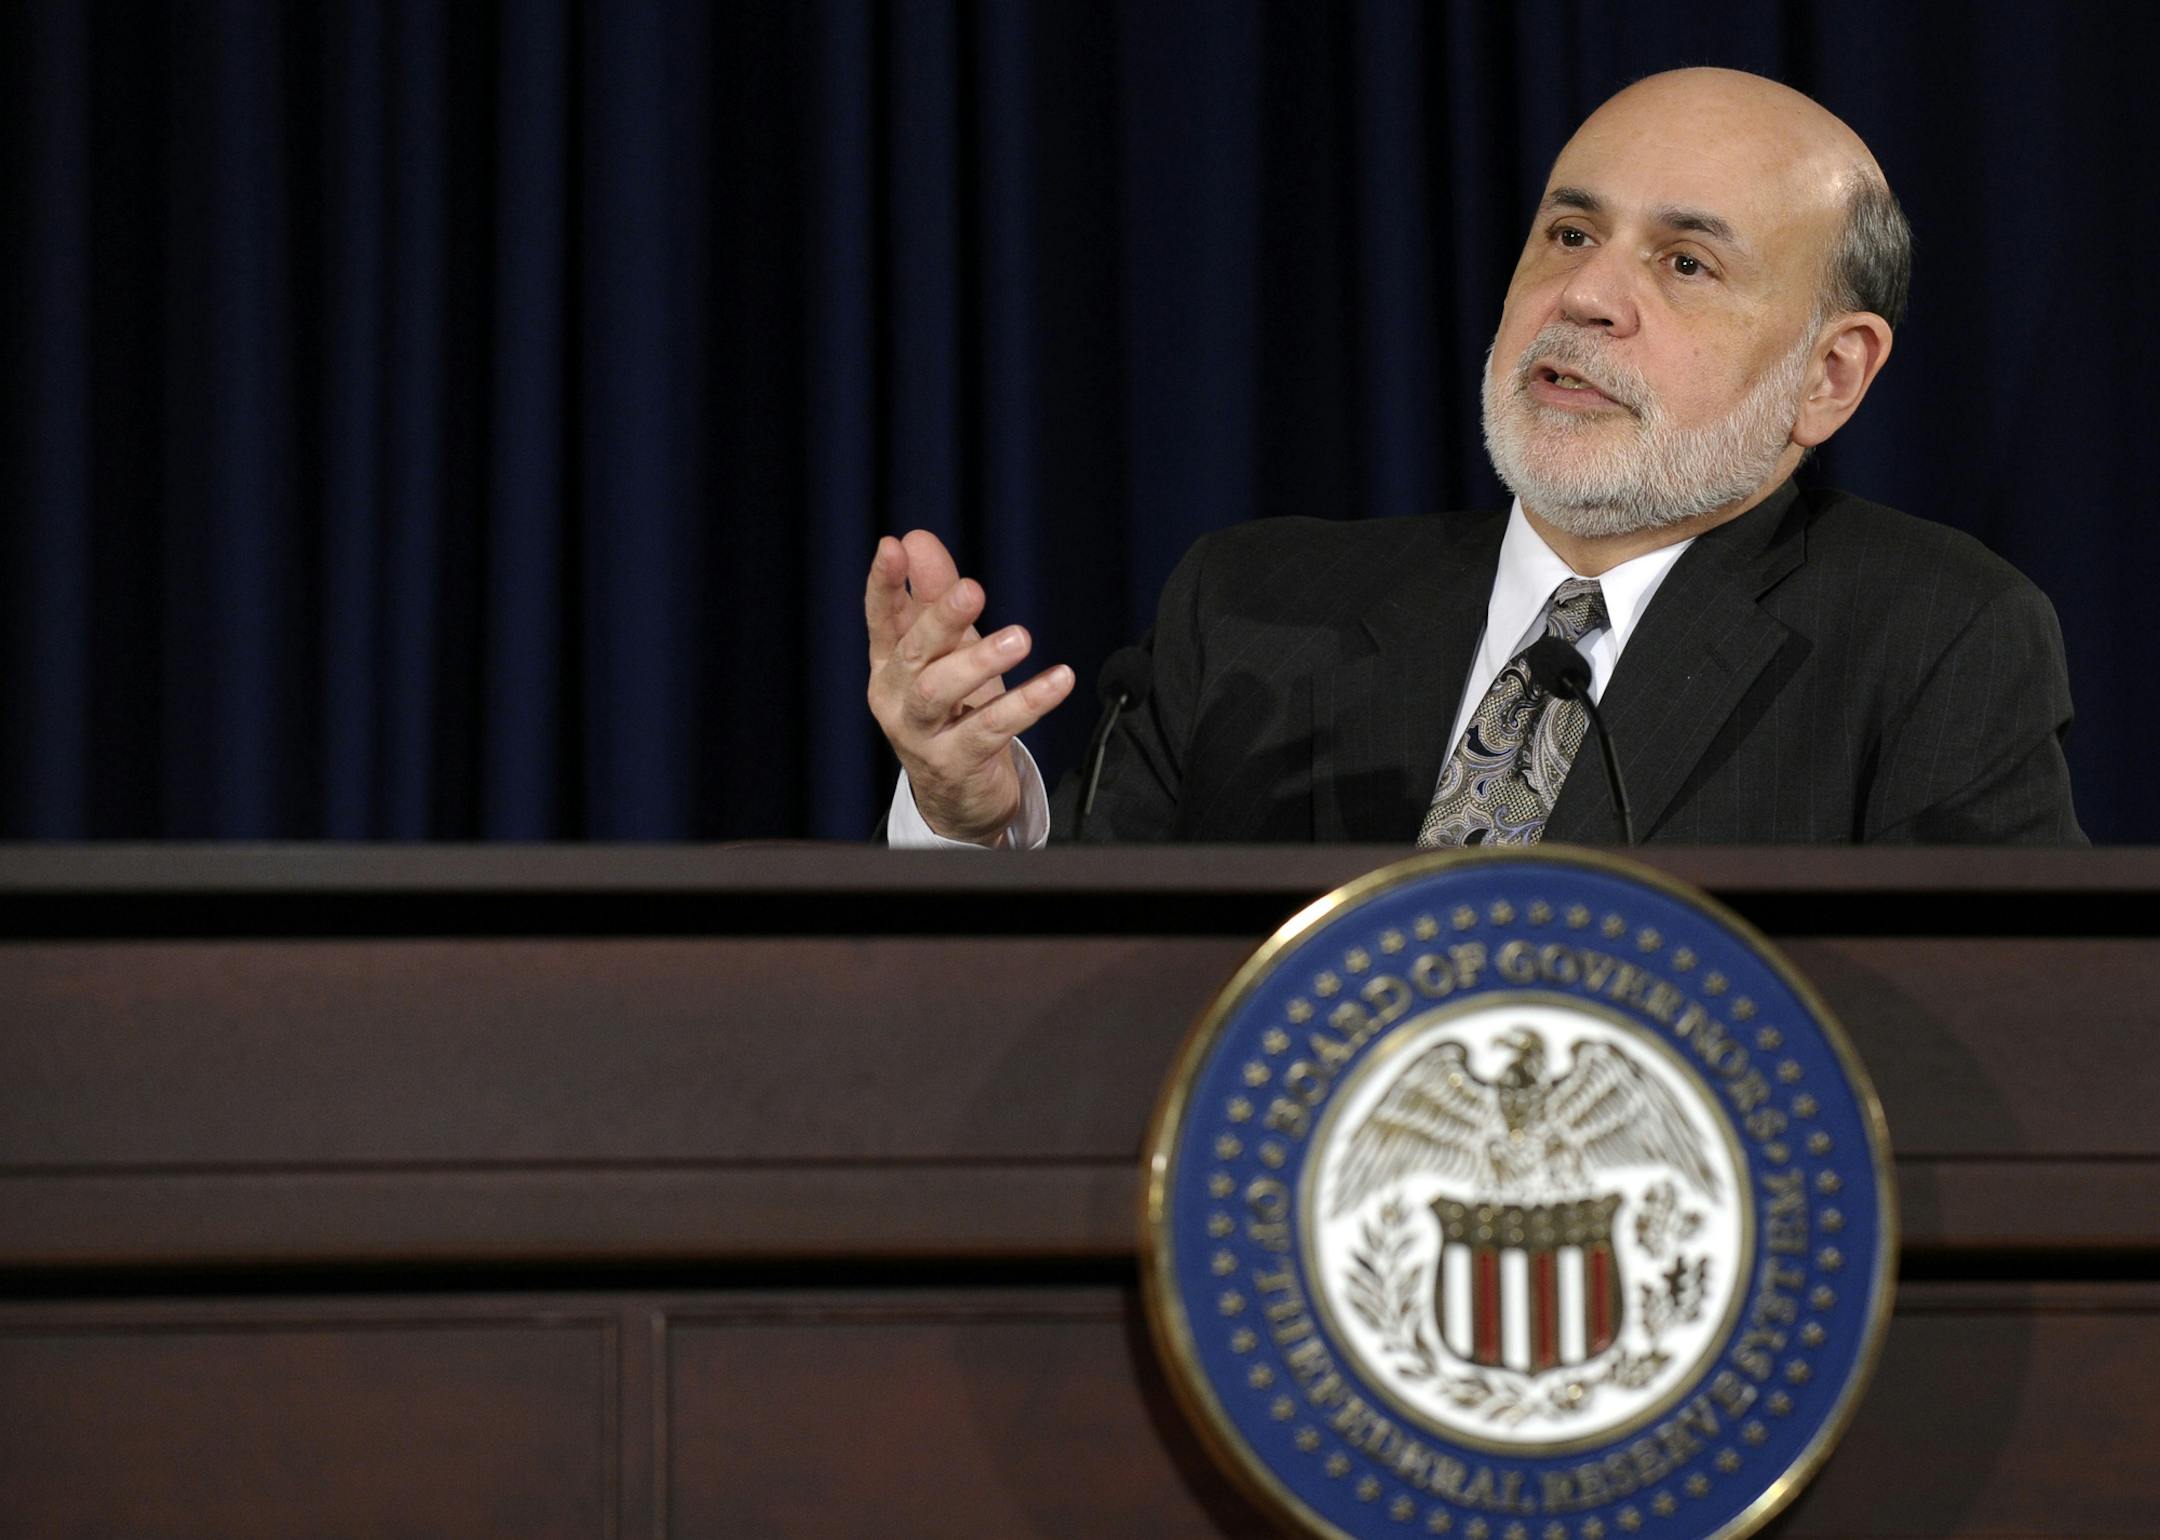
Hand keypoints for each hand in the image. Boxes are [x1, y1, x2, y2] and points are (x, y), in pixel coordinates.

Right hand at [865, 530, 1074, 843]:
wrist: (958, 795)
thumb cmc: (953, 710)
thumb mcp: (946, 651)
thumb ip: (934, 596)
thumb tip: (918, 539)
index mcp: (889, 664)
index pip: (881, 618)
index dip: (883, 584)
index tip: (892, 547)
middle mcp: (895, 698)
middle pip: (913, 653)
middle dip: (940, 619)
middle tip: (973, 589)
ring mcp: (920, 735)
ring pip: (941, 693)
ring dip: (979, 662)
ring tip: (1020, 638)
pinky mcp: (956, 763)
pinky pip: (992, 729)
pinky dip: (1028, 702)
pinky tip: (1059, 679)